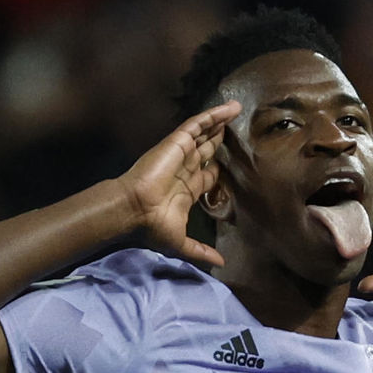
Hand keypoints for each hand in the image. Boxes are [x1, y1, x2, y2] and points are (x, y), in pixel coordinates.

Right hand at [117, 101, 240, 266]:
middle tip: (236, 130)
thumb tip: (221, 264)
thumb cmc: (152, 226)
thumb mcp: (181, 243)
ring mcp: (180, 154)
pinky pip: (197, 124)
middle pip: (206, 150)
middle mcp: (184, 169)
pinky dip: (213, 115)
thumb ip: (201, 251)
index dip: (219, 169)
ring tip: (237, 109)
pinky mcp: (177, 142)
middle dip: (219, 140)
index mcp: (186, 190)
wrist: (135, 211)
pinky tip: (229, 108)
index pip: (206, 175)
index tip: (232, 164)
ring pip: (204, 133)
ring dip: (220, 122)